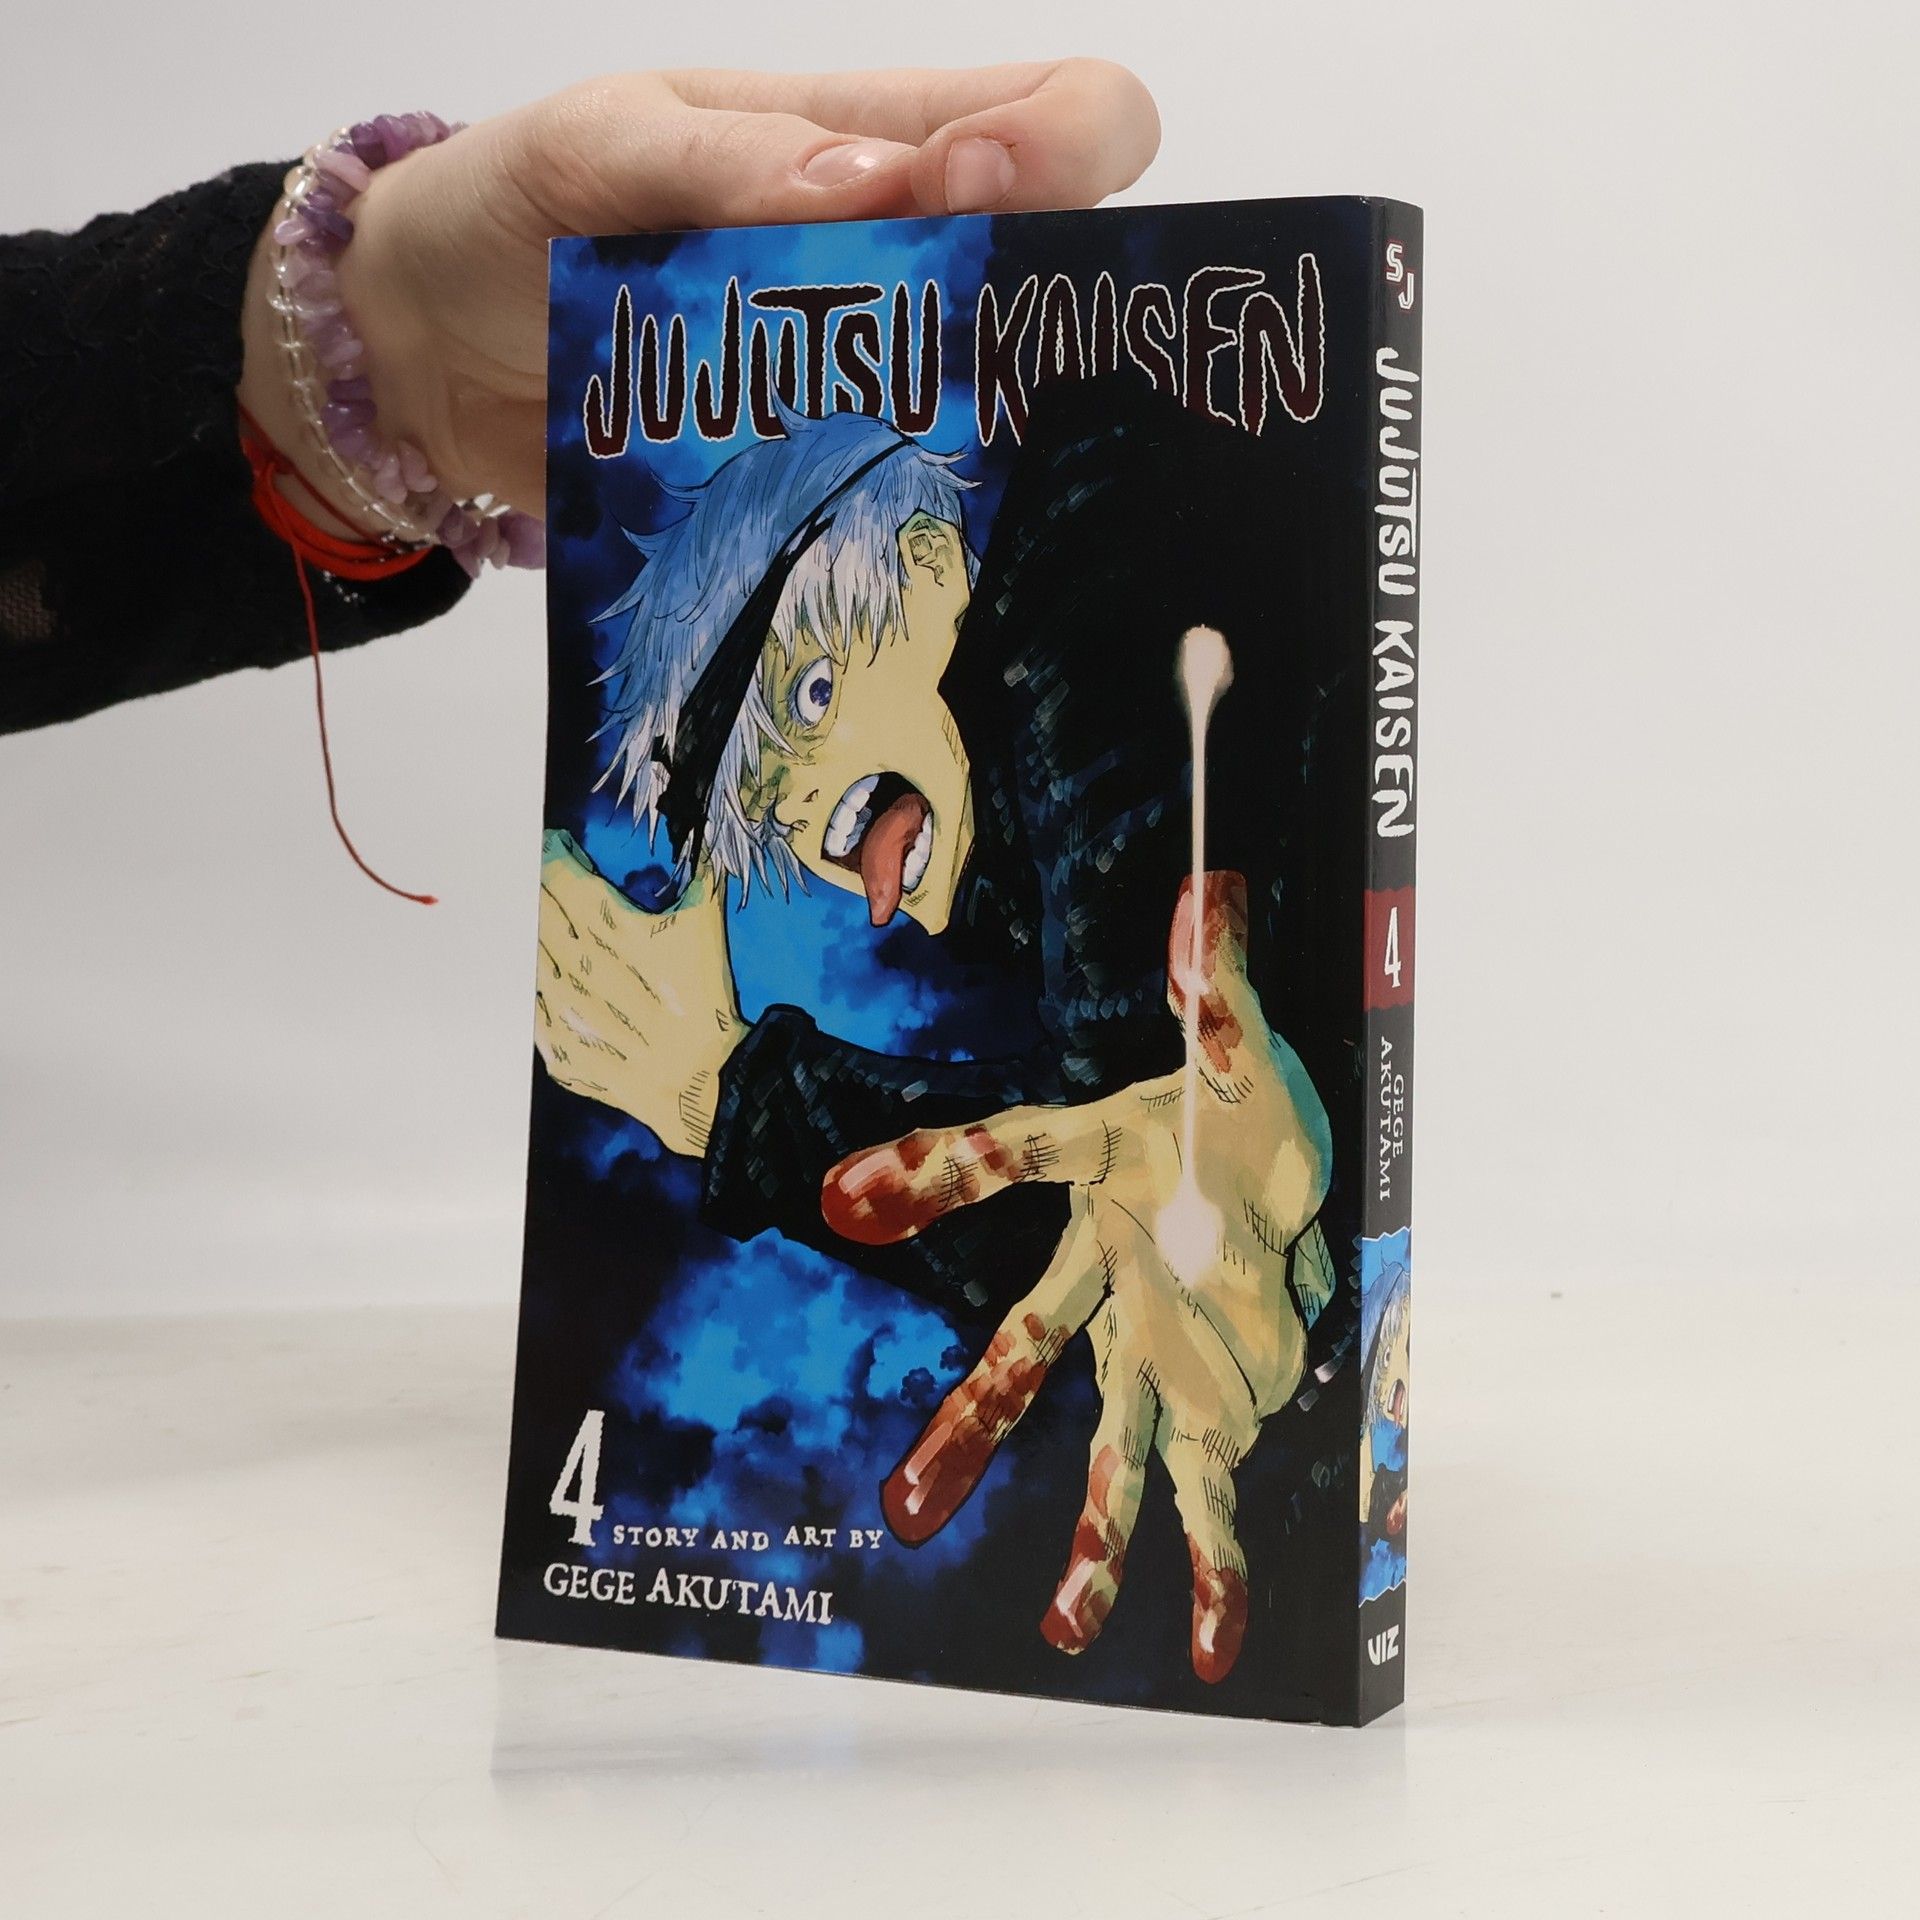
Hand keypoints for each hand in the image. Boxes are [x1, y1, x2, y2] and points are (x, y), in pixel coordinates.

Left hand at [241, 62, 1158, 523]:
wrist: (424, 351)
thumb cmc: (514, 206)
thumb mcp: (606, 149)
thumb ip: (733, 164)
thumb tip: (880, 184)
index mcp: (873, 138)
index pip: (1066, 122)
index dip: (1066, 150)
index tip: (980, 189)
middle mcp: (902, 263)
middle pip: (1063, 274)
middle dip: (1052, 296)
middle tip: (945, 324)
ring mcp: (868, 385)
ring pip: (1001, 409)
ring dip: (987, 424)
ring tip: (911, 433)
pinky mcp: (819, 486)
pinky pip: (898, 510)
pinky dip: (904, 518)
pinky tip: (877, 523)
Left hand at [532, 829, 743, 1156]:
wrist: (707, 1081)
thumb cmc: (707, 1000)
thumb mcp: (705, 926)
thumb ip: (699, 871)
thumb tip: (706, 825)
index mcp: (612, 926)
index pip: (557, 872)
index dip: (553, 853)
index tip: (557, 847)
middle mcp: (578, 965)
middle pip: (534, 909)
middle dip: (535, 888)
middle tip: (543, 880)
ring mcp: (562, 1011)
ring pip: (526, 958)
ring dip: (529, 937)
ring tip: (546, 930)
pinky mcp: (557, 1050)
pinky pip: (529, 1009)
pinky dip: (532, 989)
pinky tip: (549, 981)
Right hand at [820, 873, 1335, 1683]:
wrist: (1272, 1155)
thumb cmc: (1242, 1100)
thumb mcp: (1248, 1046)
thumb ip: (1221, 988)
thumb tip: (1212, 895)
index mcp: (1108, 1162)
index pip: (1014, 1153)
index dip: (936, 1172)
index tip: (841, 1200)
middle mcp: (1110, 1261)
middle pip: (1032, 1342)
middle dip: (974, 1420)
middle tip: (905, 1503)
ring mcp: (1153, 1332)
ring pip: (1111, 1437)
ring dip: (1093, 1529)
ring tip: (1070, 1628)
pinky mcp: (1208, 1383)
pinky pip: (1208, 1476)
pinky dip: (1215, 1557)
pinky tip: (1216, 1642)